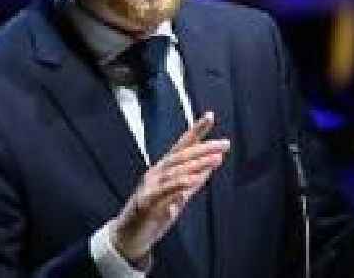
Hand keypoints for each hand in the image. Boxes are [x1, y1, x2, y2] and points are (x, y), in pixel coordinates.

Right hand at [110, 111, 229, 263]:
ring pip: (175, 170)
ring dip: (197, 164)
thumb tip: (210, 167)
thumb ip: (192, 182)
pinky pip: (165, 191)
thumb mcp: (177, 196)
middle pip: (181, 155)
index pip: (182, 146)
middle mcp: (156, 173)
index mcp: (164, 169)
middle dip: (204, 148)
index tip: (210, 116)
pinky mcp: (146, 202)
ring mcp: (150, 186)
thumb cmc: (153, 214)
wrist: (129, 237)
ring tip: (216, 158)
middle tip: (224, 144)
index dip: (196, 131)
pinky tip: (194, 179)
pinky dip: (180, 184)